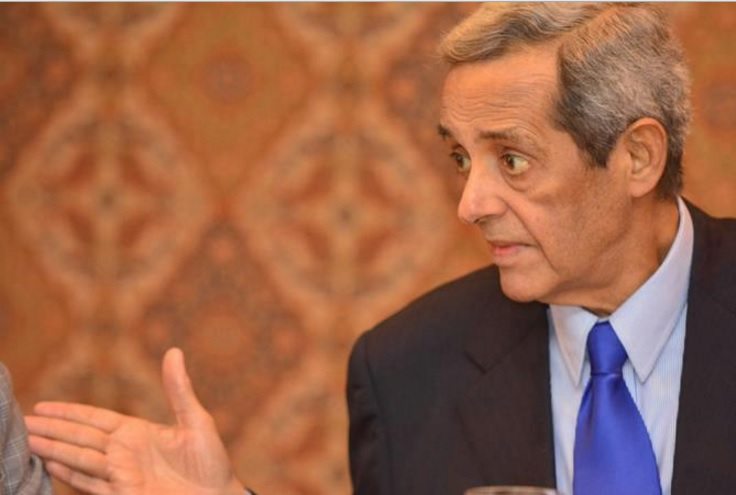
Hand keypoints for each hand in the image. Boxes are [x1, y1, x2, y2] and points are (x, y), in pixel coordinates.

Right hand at [25, 348, 245, 494]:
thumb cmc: (210, 462)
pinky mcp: (124, 494)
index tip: (43, 406)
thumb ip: (179, 389)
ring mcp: (122, 474)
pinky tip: (51, 464)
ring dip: (53, 449)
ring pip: (80, 458)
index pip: (95, 419)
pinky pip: (92, 484)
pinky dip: (71, 474)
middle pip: (80, 437)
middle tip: (22, 421)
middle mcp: (124, 452)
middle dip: (51, 429)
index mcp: (138, 432)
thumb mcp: (197, 421)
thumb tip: (174, 351)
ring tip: (28, 440)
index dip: (69, 412)